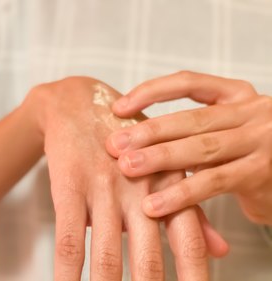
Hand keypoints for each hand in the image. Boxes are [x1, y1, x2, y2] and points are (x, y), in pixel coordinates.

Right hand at [30, 76, 225, 279]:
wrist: (78, 104)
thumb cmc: (125, 140)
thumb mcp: (162, 167)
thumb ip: (191, 212)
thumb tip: (221, 252)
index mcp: (168, 185)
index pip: (190, 244)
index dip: (195, 278)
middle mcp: (139, 190)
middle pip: (149, 258)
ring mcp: (103, 189)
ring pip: (108, 256)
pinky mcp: (70, 187)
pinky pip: (70, 240)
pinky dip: (67, 272)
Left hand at [107, 71, 271, 224]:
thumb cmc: (246, 155)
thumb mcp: (224, 131)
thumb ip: (192, 131)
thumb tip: (134, 138)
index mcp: (236, 95)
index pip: (188, 82)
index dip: (151, 92)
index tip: (119, 108)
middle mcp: (251, 112)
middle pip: (190, 119)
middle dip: (149, 132)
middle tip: (115, 145)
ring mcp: (259, 141)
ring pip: (200, 148)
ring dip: (159, 159)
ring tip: (128, 168)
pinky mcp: (260, 174)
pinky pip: (212, 182)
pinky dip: (180, 194)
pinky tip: (154, 204)